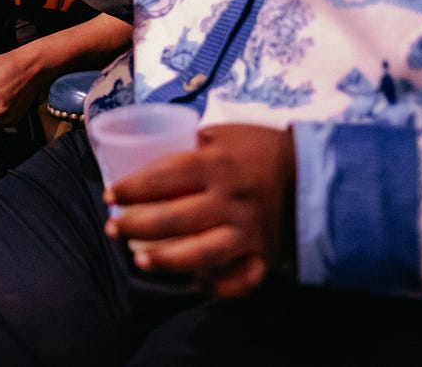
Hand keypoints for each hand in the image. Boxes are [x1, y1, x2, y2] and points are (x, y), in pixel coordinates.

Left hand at [103, 123, 295, 298]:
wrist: (312, 172)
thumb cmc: (257, 148)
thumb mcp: (222, 134)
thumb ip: (189, 145)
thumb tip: (145, 150)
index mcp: (217, 165)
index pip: (164, 177)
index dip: (132, 188)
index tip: (110, 195)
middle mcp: (230, 201)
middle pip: (174, 219)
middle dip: (136, 225)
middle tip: (111, 228)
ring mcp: (247, 232)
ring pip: (201, 254)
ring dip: (166, 260)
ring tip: (139, 260)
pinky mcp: (263, 255)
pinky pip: (239, 280)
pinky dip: (216, 287)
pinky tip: (192, 284)